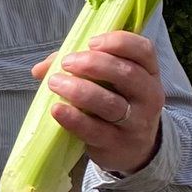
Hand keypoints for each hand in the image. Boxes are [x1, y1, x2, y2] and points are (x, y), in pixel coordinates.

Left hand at [34, 30, 162, 176]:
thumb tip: (42, 68)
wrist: (134, 149)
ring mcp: (136, 123)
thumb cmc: (116, 103)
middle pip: (127, 74)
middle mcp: (149, 96)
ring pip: (110, 104)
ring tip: (55, 83)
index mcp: (149, 72)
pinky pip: (95, 130)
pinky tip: (57, 109)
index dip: (118, 42)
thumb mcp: (111, 82)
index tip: (90, 42)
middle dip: (93, 64)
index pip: (143, 50)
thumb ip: (80, 66)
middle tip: (67, 63)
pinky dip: (73, 119)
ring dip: (79, 90)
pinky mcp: (117, 144)